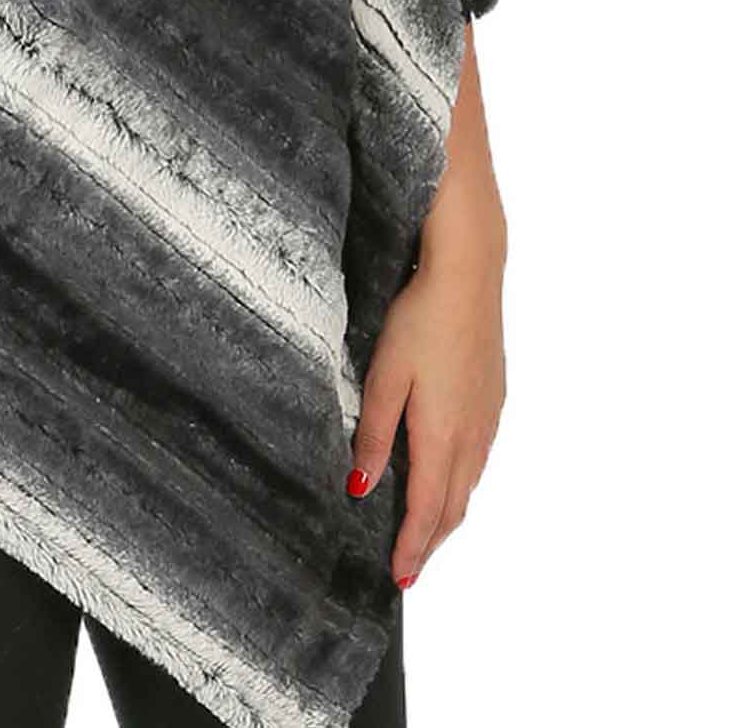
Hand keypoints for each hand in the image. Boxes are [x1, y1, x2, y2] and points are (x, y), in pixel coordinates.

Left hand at [346, 244, 506, 587]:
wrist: (469, 276)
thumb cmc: (421, 319)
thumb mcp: (385, 375)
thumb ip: (375, 434)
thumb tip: (360, 487)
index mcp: (441, 434)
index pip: (426, 509)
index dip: (412, 547)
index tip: (400, 578)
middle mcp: (471, 435)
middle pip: (453, 506)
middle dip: (431, 542)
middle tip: (411, 570)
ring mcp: (488, 417)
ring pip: (469, 484)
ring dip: (448, 515)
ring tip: (426, 535)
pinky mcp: (494, 398)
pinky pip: (479, 458)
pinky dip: (462, 484)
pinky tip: (450, 479)